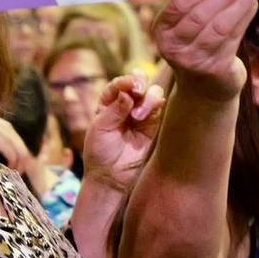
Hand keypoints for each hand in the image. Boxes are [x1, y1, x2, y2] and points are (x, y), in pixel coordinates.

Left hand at [81, 75, 165, 192]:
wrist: (110, 176)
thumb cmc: (99, 151)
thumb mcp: (101, 128)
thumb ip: (115, 109)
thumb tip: (129, 93)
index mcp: (108, 102)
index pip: (119, 84)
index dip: (124, 81)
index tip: (128, 84)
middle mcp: (126, 104)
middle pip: (139, 82)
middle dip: (140, 82)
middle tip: (137, 90)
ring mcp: (141, 113)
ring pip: (152, 93)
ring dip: (148, 98)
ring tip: (138, 115)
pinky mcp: (153, 124)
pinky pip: (159, 108)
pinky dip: (156, 105)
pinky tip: (145, 115)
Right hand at [153, 0, 256, 100]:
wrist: (203, 87)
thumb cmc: (195, 46)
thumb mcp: (185, 27)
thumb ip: (196, 4)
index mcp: (162, 31)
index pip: (179, 6)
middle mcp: (174, 48)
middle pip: (200, 16)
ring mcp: (194, 60)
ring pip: (219, 27)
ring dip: (237, 6)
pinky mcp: (216, 69)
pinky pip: (233, 38)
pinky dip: (244, 18)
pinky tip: (251, 6)